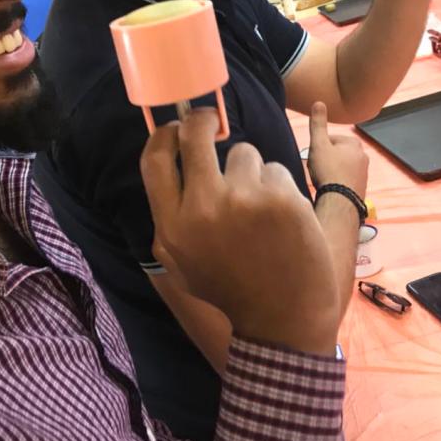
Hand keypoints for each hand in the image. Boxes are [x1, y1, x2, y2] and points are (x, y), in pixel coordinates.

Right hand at [141, 110, 341, 355]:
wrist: (283, 321)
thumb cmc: (232, 290)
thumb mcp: (182, 264)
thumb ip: (170, 218)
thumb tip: (166, 161)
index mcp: (172, 227)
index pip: (154, 159)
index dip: (164, 135)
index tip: (176, 127)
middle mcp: (202, 208)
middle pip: (195, 137)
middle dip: (203, 121)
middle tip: (211, 119)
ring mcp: (243, 200)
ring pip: (245, 153)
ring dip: (254, 172)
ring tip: (263, 211)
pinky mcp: (281, 199)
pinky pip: (277, 170)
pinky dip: (282, 189)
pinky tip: (286, 220)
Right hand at [307, 102, 367, 196]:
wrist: (341, 202)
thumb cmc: (328, 171)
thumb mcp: (318, 144)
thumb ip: (318, 124)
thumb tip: (319, 102)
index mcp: (354, 144)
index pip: (332, 139)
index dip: (319, 147)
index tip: (314, 156)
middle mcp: (363, 157)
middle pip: (338, 153)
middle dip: (327, 159)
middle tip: (316, 168)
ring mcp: (364, 173)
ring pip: (342, 167)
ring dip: (332, 171)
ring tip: (322, 180)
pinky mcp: (362, 188)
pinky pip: (346, 180)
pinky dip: (338, 183)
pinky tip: (330, 189)